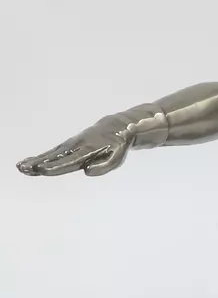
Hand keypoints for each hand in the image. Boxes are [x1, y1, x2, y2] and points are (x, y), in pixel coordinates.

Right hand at [17, 118, 131, 176]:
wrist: (116, 127)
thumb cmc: (118, 146)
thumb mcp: (117, 158)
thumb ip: (104, 166)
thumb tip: (86, 171)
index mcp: (88, 151)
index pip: (69, 161)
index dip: (55, 166)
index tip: (41, 170)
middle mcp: (76, 147)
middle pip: (55, 157)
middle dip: (39, 163)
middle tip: (23, 168)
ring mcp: (70, 145)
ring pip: (51, 154)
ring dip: (35, 160)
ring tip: (20, 167)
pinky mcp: (68, 146)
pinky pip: (52, 153)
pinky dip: (40, 157)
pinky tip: (29, 163)